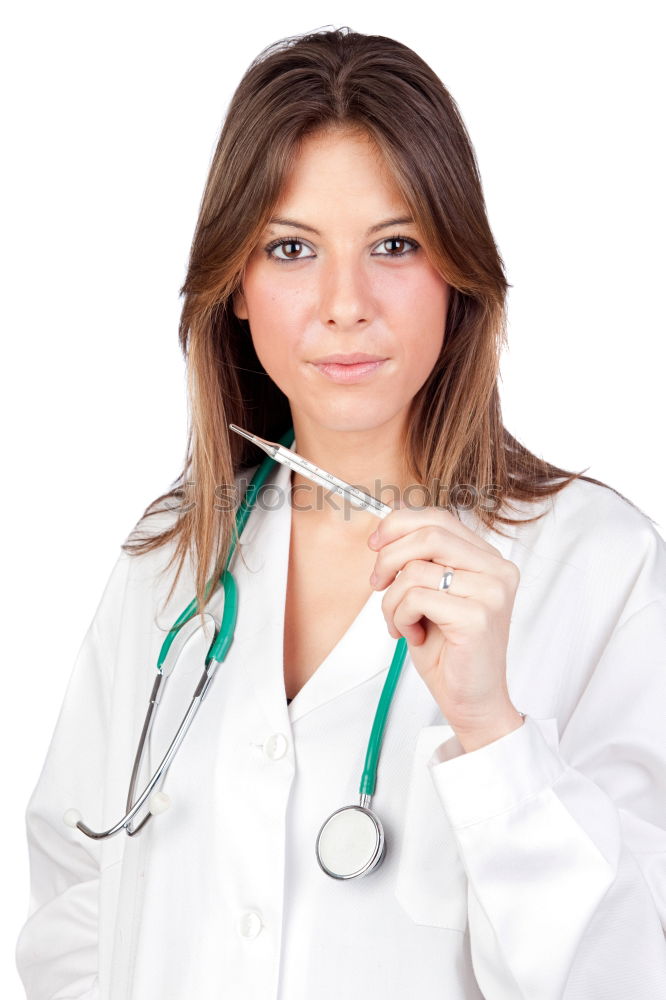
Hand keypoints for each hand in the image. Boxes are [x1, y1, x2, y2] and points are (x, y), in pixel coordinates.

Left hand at [368, 505, 523, 750]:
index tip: (375, 544)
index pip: (439, 519)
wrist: (473, 701)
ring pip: (415, 569)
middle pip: (428, 534)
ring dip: (392, 599)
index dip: (399, 524)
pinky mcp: (477, 616)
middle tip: (377, 584)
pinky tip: (413, 634)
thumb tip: (386, 530)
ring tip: (400, 622)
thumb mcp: (431, 594)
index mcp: (488, 559)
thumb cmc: (450, 650)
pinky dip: (400, 616)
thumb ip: (421, 561)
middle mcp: (497, 570)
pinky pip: (416, 597)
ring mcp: (491, 592)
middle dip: (388, 557)